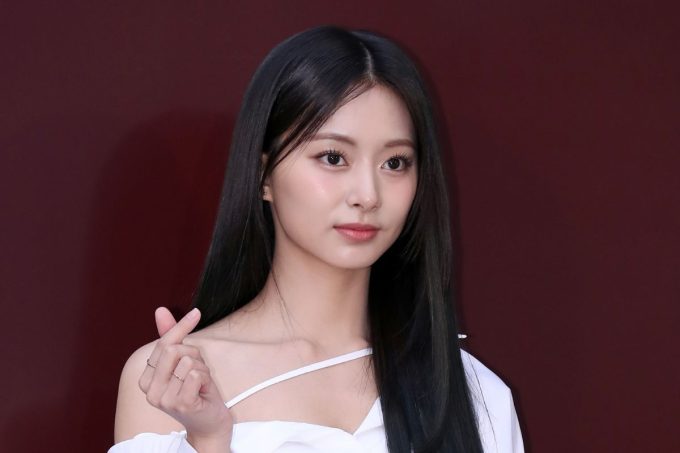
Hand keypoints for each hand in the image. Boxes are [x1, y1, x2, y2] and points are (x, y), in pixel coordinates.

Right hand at [139, 307, 232, 450]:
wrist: (209, 423)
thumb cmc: (196, 390)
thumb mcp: (183, 361)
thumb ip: (170, 337)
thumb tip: (160, 310)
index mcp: (147, 378)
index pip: (163, 343)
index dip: (181, 327)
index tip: (196, 312)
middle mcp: (150, 390)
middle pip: (173, 350)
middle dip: (194, 355)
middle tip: (198, 370)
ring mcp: (163, 399)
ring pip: (187, 361)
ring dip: (202, 369)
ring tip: (200, 383)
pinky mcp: (180, 403)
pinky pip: (195, 373)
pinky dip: (205, 378)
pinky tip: (203, 391)